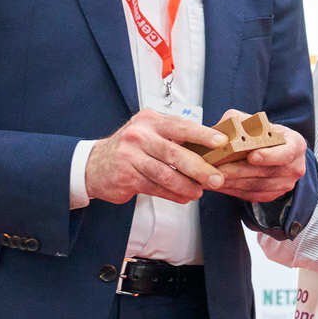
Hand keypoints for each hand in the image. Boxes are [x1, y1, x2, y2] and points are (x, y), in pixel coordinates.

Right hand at [85, 109, 226, 205]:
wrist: (95, 164)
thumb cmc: (131, 148)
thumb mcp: (149, 133)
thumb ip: (174, 137)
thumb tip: (211, 147)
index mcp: (150, 121)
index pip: (181, 126)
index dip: (203, 135)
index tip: (222, 142)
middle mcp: (139, 135)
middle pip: (175, 153)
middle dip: (200, 168)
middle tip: (217, 178)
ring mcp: (130, 156)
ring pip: (166, 174)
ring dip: (186, 186)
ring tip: (198, 192)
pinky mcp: (126, 176)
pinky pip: (155, 187)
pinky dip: (172, 194)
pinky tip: (183, 197)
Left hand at [210, 114, 308, 203]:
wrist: (275, 151)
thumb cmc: (265, 135)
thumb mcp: (258, 122)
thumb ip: (242, 120)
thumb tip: (225, 125)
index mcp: (296, 145)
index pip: (286, 153)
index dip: (269, 156)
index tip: (251, 156)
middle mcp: (295, 167)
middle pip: (267, 172)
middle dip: (240, 170)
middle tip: (219, 168)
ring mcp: (285, 184)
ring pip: (257, 186)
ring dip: (233, 182)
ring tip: (214, 176)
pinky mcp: (272, 195)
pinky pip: (252, 195)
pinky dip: (233, 190)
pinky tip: (219, 183)